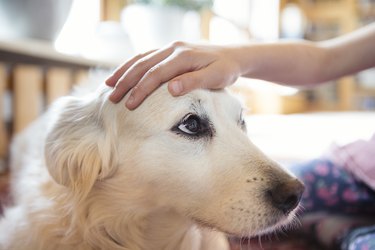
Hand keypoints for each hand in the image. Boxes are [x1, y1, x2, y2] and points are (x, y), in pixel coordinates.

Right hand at [105, 41, 241, 108]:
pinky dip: (132, 65)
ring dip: (124, 71)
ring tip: (109, 85)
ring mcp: (170, 48)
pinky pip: (147, 56)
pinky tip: (124, 74)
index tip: (129, 105)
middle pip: (143, 65)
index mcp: (183, 56)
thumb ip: (194, 81)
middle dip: (126, 82)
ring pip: (141, 58)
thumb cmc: (226, 69)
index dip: (141, 90)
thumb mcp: (216, 77)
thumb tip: (171, 89)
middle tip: (112, 98)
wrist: (233, 56)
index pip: (156, 74)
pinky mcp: (170, 51)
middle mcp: (173, 48)